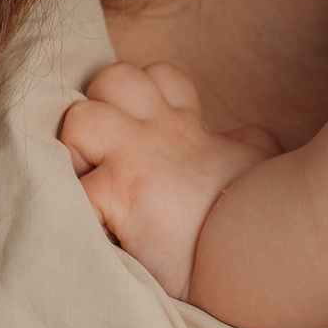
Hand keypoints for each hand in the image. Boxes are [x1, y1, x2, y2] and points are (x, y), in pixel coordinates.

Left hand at [59, 61, 278, 298]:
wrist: (255, 249)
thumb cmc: (254, 214)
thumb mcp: (255, 163)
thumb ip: (242, 143)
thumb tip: (242, 137)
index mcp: (186, 126)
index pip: (157, 77)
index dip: (143, 97)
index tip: (144, 135)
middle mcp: (158, 132)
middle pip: (113, 78)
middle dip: (100, 109)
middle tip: (105, 159)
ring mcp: (135, 158)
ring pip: (80, 118)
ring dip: (75, 152)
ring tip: (92, 187)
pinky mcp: (119, 191)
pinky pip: (71, 186)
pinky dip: (73, 208)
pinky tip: (92, 230)